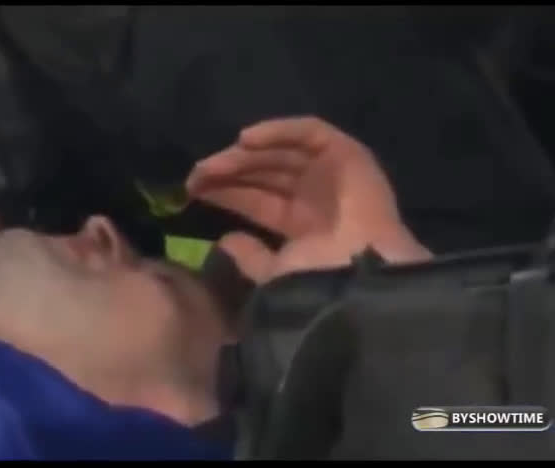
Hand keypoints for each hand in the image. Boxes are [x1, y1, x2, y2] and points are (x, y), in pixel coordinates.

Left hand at [186, 116, 430, 282]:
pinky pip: (310, 133)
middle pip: (265, 172)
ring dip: (246, 154)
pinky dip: (278, 131)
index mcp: (302, 225)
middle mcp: (316, 196)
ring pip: (281, 153)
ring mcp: (333, 173)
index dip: (226, 190)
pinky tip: (247, 140)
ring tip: (214, 163)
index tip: (193, 189)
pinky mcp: (348, 154)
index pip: (256, 199)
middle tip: (197, 174)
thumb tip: (225, 242)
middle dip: (229, 171)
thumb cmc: (320, 281)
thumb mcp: (274, 273)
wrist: (361, 275)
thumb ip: (249, 257)